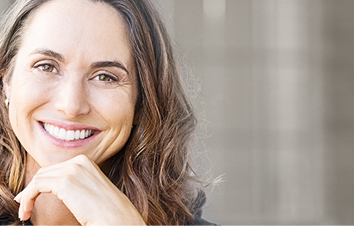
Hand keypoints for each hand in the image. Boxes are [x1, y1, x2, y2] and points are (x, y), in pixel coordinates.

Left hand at [14, 155, 145, 224]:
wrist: (117, 217)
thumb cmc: (107, 209)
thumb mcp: (90, 189)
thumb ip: (75, 183)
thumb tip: (56, 188)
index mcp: (86, 161)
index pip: (56, 168)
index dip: (41, 182)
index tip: (31, 196)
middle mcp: (78, 161)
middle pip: (45, 172)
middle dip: (32, 188)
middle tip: (25, 204)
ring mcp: (72, 169)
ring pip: (38, 179)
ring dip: (27, 196)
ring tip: (25, 211)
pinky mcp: (64, 181)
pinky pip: (35, 187)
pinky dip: (27, 198)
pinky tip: (26, 211)